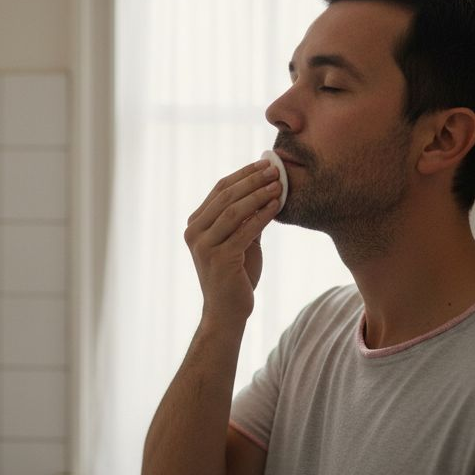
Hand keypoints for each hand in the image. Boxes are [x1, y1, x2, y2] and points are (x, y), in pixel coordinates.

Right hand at [184, 159, 282, 325]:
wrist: (227, 312)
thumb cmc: (236, 276)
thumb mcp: (240, 240)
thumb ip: (247, 217)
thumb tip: (266, 187)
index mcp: (195, 224)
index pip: (219, 190)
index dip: (243, 174)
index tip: (264, 163)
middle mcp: (195, 232)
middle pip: (226, 196)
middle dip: (253, 180)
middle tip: (275, 169)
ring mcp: (204, 246)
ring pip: (233, 211)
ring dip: (258, 194)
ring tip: (279, 184)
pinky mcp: (219, 259)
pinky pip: (244, 231)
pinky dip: (262, 215)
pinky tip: (277, 206)